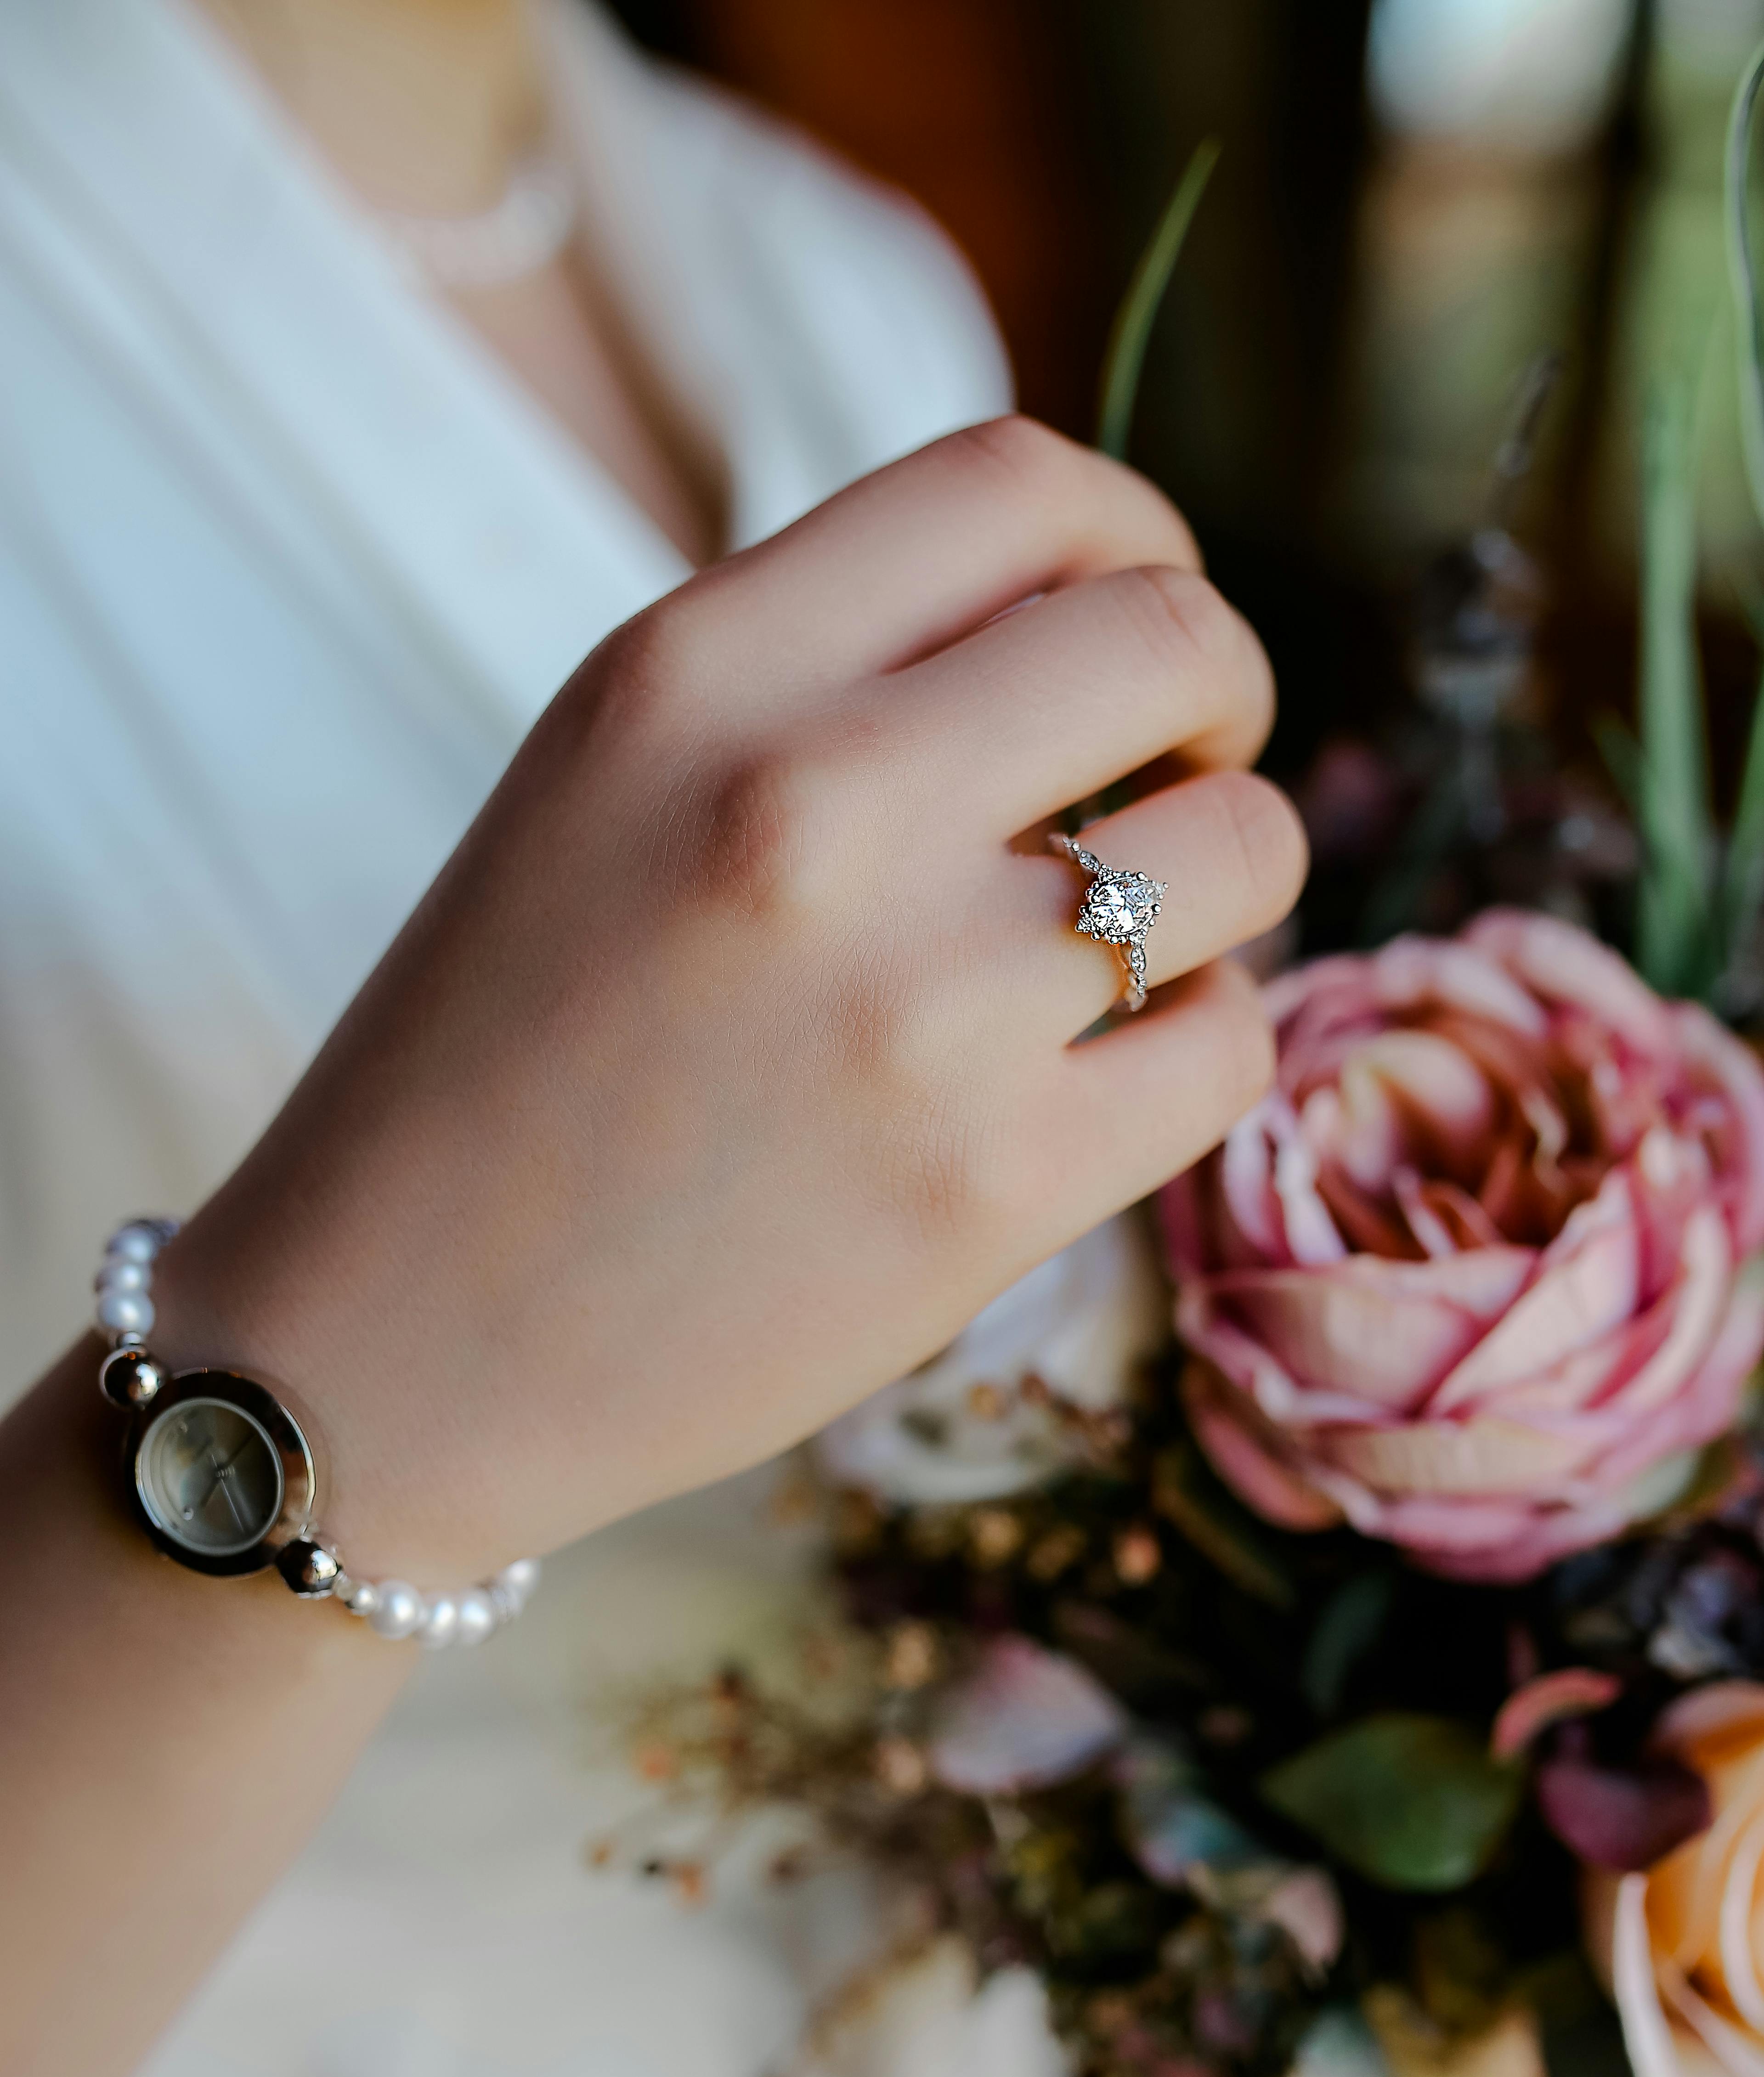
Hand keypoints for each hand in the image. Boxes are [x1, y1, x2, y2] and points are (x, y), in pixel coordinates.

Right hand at [160, 419, 1303, 1578]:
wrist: (387, 1345)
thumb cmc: (496, 1065)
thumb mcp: (605, 787)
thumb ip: (815, 678)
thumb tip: (1080, 631)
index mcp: (690, 673)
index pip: (1015, 482)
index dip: (1130, 537)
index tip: (1131, 625)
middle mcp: (810, 806)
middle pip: (1172, 638)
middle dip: (1218, 696)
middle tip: (1174, 774)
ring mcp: (917, 1004)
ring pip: (1243, 849)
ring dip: (1219, 879)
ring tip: (1120, 946)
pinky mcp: (991, 1188)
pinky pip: (1228, 1043)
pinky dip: (1194, 1040)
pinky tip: (1101, 1070)